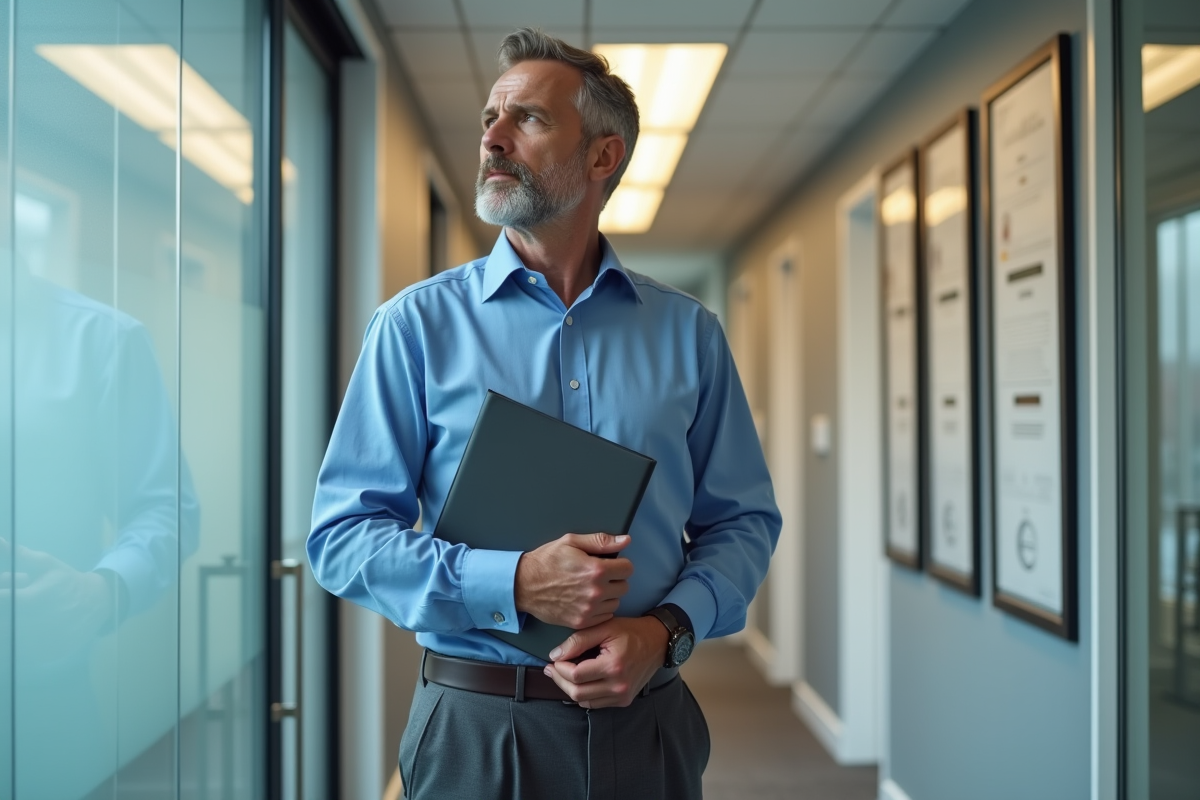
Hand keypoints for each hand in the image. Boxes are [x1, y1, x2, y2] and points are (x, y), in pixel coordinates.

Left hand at [0, 540, 114, 663]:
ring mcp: (41, 642)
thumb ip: (19, 556)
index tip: (7, 589)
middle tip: (24, 598)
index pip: (1, 600)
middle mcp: (34, 624)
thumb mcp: (46, 565)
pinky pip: (24, 650)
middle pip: (4, 619)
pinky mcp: (46, 655)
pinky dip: (26, 640)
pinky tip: (38, 627)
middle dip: (8, 608)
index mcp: (30, 600)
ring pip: (12, 636)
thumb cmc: (67, 582)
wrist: (97, 602)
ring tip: (33, 613)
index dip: (1, 593)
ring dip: (15, 625)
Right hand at [514, 532, 632, 628]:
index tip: (610, 564)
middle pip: (624, 586)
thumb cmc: (546, 561)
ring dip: (608, 595)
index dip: (620, 564)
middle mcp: (595, 592)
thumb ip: (601, 541)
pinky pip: (605, 616)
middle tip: (599, 575)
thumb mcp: (571, 542)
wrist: (523, 585)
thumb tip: (625, 540)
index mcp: (596, 570)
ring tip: (591, 588)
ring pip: (616, 602)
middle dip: (615, 579)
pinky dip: (600, 609)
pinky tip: (587, 600)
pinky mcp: (581, 621)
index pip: (627, 569)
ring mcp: (588, 609)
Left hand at [542, 616, 668, 708]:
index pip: (576, 675)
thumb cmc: (631, 631)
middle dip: (560, 680)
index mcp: (613, 666)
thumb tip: (555, 655)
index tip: (554, 659)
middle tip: (552, 668)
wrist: (658, 642)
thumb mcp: (604, 627)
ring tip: (565, 673)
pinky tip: (581, 681)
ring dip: (570, 688)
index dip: (560, 668)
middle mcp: (618, 685)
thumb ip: (578, 640)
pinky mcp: (624, 701)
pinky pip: (595, 703)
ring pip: (584, 701)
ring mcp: (622, 696)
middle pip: (577, 692)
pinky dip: (584, 694)